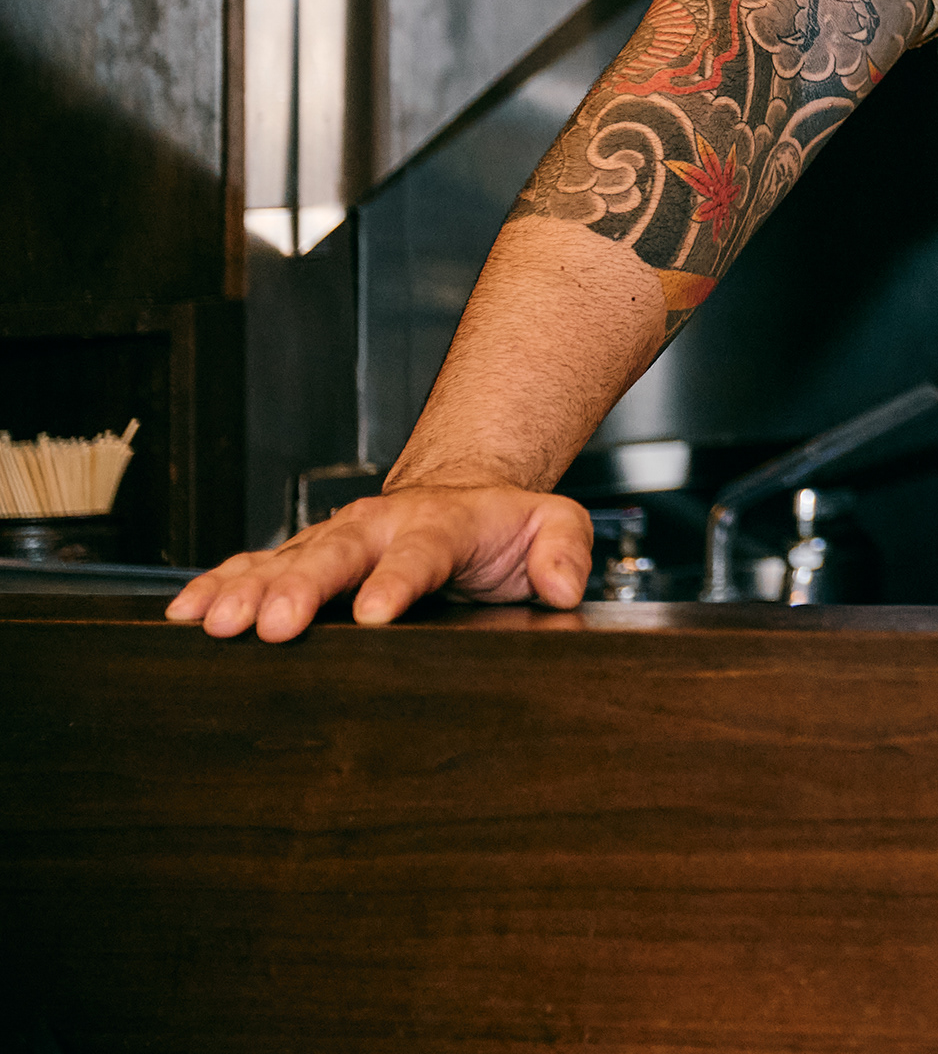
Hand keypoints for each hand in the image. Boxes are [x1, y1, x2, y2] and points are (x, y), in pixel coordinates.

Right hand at [163, 482, 594, 642]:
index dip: (395, 581)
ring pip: (285, 562)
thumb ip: (566, 551)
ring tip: (212, 621)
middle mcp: (378, 527)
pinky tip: (189, 610)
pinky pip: (255, 566)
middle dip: (300, 589)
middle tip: (272, 623)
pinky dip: (220, 585)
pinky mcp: (304, 557)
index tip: (373, 613)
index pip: (419, 553)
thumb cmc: (503, 525)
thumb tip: (566, 587)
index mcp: (441, 523)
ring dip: (247, 591)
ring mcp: (336, 541)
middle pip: (335, 556)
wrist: (463, 497)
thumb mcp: (554, 525)